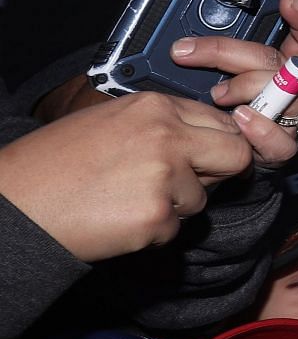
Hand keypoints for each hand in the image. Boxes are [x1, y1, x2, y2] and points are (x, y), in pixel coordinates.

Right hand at [0, 91, 253, 259]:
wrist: (17, 203)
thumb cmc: (57, 164)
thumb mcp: (111, 123)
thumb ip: (160, 125)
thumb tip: (203, 137)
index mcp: (155, 107)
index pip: (222, 122)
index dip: (217, 143)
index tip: (207, 157)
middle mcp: (166, 135)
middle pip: (235, 156)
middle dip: (219, 174)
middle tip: (185, 184)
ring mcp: (164, 176)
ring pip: (202, 198)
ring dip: (174, 206)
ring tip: (127, 199)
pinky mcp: (157, 215)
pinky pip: (176, 228)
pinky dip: (152, 231)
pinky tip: (118, 219)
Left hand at [167, 0, 297, 167]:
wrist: (229, 159)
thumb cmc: (228, 112)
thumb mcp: (225, 80)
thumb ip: (220, 61)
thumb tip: (183, 46)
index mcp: (286, 66)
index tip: (289, 0)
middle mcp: (295, 88)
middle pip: (276, 60)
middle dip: (229, 53)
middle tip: (188, 53)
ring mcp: (291, 117)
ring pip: (279, 92)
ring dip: (243, 89)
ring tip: (218, 96)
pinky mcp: (285, 146)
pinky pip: (279, 138)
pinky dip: (259, 128)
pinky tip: (241, 120)